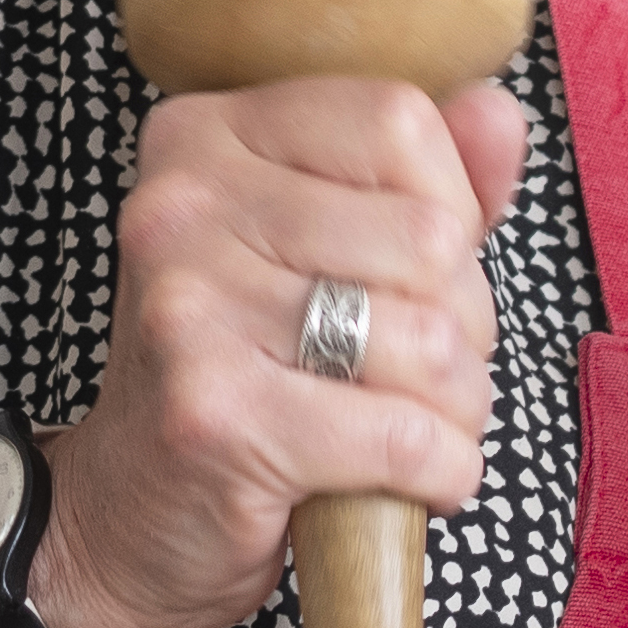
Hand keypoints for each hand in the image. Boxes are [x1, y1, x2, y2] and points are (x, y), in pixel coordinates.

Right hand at [26, 78, 531, 627]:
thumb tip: (499, 112)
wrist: (128, 515)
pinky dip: (443, 472)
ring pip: (430, 341)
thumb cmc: (246, 374)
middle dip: (465, 323)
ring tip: (414, 428)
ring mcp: (192, 308)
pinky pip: (406, 436)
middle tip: (416, 371)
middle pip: (430, 237)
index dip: (452, 210)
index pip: (398, 122)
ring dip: (459, 408)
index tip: (418, 276)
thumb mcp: (327, 252)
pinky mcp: (215, 415)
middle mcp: (182, 206)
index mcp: (205, 136)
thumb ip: (422, 180)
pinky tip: (413, 481)